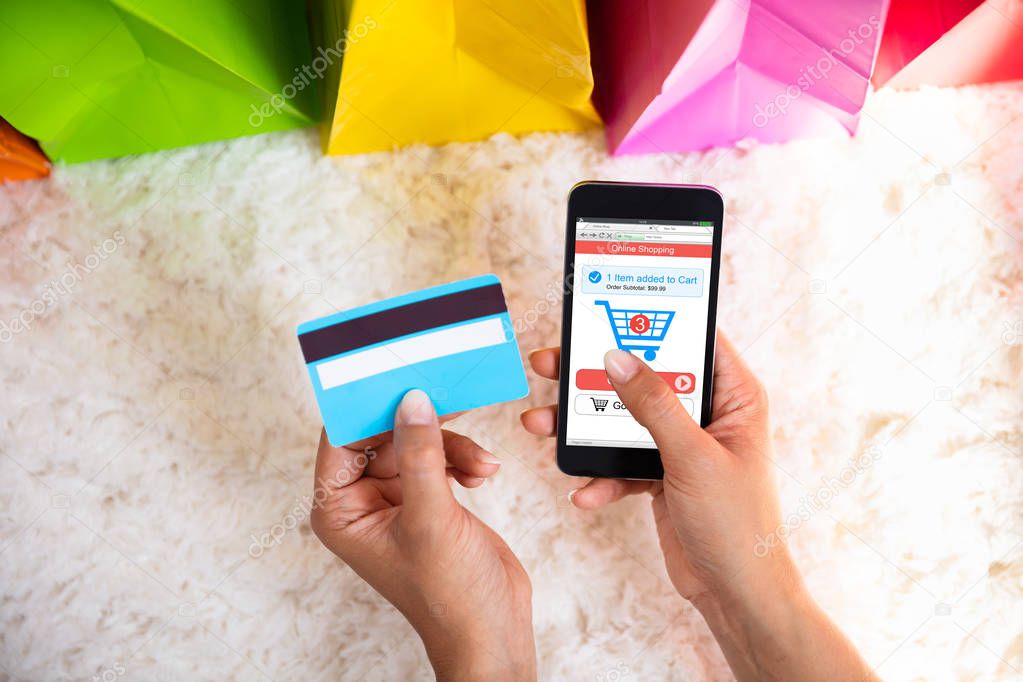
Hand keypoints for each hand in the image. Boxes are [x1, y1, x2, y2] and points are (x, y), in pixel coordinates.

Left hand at [312, 390, 535, 680]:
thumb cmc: (448, 595)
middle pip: (382, 433)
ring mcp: (396, 498)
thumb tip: (411, 401)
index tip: (393, 371)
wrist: (492, 628)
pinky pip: (439, 456)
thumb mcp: (430, 519)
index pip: (341, 438)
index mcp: (340, 510)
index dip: (365, 404)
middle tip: (449, 396)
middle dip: (419, 421)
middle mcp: (361, 501)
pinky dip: (462, 459)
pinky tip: (482, 474)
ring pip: (417, 440)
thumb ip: (420, 456)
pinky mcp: (427, 498)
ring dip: (451, 445)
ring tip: (478, 464)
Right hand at [521, 334, 873, 680]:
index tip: (606, 307)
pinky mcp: (661, 474)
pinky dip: (600, 477)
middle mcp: (708, 414)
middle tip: (550, 364)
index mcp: (734, 396)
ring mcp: (682, 444)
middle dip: (595, 376)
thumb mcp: (692, 457)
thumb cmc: (738, 526)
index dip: (652, 319)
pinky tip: (584, 494)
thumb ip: (653, 405)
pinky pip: (621, 462)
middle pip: (645, 376)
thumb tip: (616, 358)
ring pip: (624, 419)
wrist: (735, 594)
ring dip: (583, 427)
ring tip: (541, 426)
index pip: (693, 339)